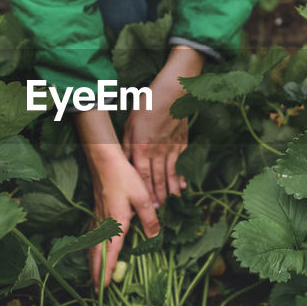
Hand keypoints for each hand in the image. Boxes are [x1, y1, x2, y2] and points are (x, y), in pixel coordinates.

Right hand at [76, 112, 159, 288]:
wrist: (105, 161)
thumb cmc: (125, 178)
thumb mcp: (143, 198)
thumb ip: (149, 219)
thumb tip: (156, 237)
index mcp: (116, 224)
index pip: (110, 253)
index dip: (107, 271)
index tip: (104, 288)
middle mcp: (103, 225)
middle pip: (96, 255)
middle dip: (95, 274)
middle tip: (95, 292)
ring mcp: (97, 219)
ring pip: (91, 247)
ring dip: (92, 264)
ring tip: (93, 278)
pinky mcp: (95, 213)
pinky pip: (90, 237)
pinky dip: (90, 249)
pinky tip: (92, 252)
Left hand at [123, 45, 202, 205]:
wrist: (173, 93)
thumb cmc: (147, 104)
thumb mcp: (130, 123)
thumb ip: (127, 144)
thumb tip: (124, 161)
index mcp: (141, 148)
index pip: (141, 177)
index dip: (143, 194)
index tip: (144, 206)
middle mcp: (157, 152)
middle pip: (156, 180)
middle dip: (156, 197)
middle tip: (157, 212)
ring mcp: (171, 149)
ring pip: (169, 175)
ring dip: (169, 191)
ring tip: (170, 204)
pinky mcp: (181, 144)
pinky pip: (179, 164)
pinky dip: (180, 176)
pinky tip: (181, 186)